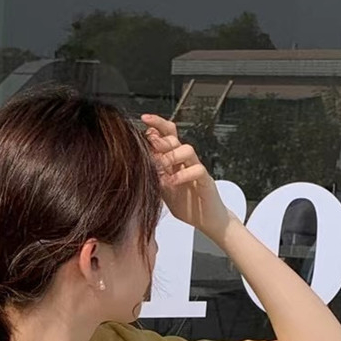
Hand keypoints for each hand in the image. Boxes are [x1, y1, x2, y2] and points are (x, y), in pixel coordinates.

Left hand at [140, 114, 230, 241]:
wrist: (206, 220)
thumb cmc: (186, 205)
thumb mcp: (162, 189)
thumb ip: (152, 175)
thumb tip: (134, 162)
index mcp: (173, 161)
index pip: (166, 135)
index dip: (156, 126)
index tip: (143, 119)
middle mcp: (184, 162)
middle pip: (175, 138)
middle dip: (161, 136)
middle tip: (150, 140)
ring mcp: (195, 170)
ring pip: (187, 150)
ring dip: (172, 155)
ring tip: (161, 165)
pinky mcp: (205, 181)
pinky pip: (197, 170)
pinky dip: (183, 174)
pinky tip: (172, 182)